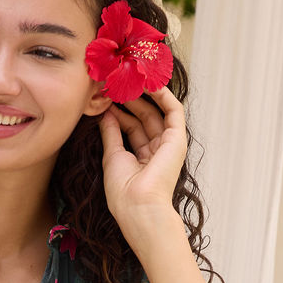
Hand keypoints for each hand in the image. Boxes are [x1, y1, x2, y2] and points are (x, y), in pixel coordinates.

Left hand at [97, 86, 187, 253]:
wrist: (139, 206)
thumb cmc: (124, 192)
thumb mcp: (112, 156)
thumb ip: (111, 133)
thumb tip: (106, 113)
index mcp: (142, 159)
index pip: (131, 127)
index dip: (118, 110)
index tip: (104, 96)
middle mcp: (157, 151)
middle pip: (143, 117)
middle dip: (129, 99)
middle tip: (114, 81)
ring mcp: (169, 145)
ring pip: (157, 112)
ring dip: (143, 94)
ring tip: (129, 76)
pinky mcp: (178, 139)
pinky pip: (173, 111)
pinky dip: (163, 95)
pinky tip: (149, 82)